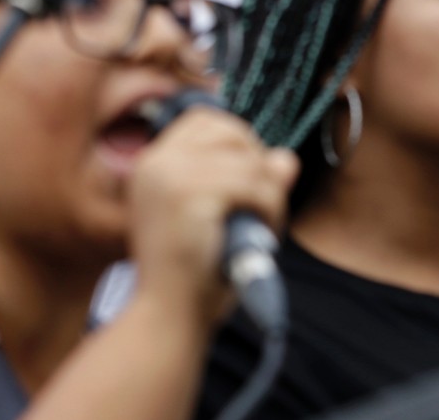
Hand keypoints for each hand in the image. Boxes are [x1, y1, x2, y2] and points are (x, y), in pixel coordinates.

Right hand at [126, 107, 297, 326]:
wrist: (167, 319)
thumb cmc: (192, 275)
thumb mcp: (223, 219)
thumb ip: (252, 182)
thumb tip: (287, 158)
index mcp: (151, 164)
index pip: (206, 118)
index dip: (238, 142)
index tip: (247, 181)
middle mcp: (156, 161)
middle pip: (232, 130)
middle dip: (258, 166)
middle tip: (259, 208)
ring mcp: (171, 175)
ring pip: (252, 160)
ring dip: (270, 194)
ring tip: (261, 227)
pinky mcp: (191, 194)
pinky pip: (258, 185)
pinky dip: (272, 210)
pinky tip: (262, 235)